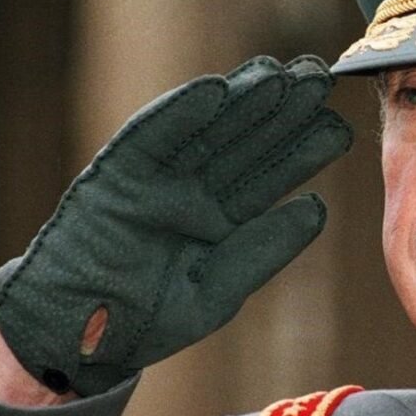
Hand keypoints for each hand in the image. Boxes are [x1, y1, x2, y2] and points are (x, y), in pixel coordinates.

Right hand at [0, 55, 351, 395]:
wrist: (75, 342)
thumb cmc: (146, 323)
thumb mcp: (218, 291)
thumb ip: (265, 249)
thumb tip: (318, 207)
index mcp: (217, 219)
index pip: (268, 176)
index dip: (303, 150)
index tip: (341, 127)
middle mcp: (190, 191)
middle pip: (244, 143)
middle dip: (282, 111)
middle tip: (322, 77)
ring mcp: (156, 179)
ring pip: (206, 130)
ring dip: (240, 100)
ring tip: (279, 74)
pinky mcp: (116, 173)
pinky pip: (151, 137)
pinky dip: (179, 112)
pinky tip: (215, 90)